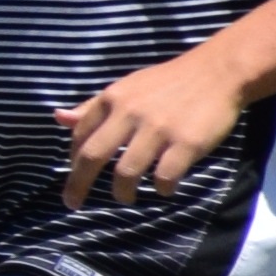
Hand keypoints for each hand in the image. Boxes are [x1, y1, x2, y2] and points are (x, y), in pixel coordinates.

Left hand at [58, 43, 251, 206]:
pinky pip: (164, 177)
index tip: (74, 178)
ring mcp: (158, 129)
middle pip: (93, 156)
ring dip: (122, 192)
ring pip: (126, 172)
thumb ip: (92, 106)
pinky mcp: (186, 143)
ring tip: (125, 197)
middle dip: (78, 185)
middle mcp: (130, 113)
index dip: (73, 162)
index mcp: (112, 99)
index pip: (80, 136)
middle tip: (73, 203)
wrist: (217, 72)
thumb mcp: (125, 87)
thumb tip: (58, 118)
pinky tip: (164, 188)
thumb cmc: (167, 82)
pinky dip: (161, 189)